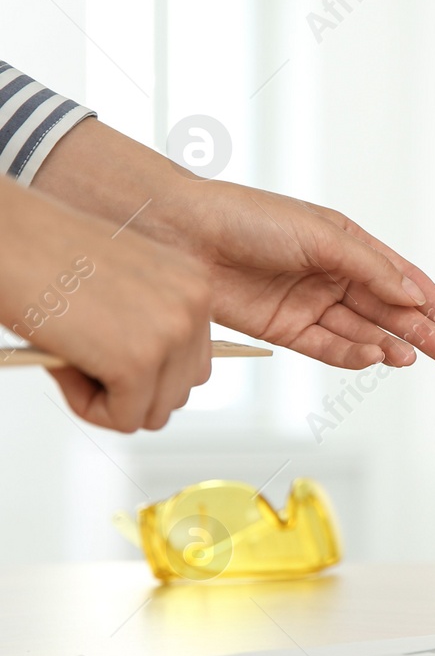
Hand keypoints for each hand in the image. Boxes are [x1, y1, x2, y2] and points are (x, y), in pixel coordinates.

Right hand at [0, 179, 210, 431]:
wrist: (6, 236)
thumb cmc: (44, 254)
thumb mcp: (123, 283)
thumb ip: (150, 323)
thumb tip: (155, 380)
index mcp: (194, 283)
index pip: (192, 360)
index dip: (145, 367)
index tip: (103, 345)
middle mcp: (195, 305)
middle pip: (180, 390)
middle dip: (131, 389)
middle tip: (82, 357)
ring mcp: (172, 334)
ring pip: (156, 412)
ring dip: (110, 399)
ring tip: (72, 357)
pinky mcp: (137, 363)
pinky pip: (124, 420)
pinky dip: (88, 408)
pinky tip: (63, 366)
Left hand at [34, 119, 434, 368]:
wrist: (183, 235)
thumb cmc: (248, 218)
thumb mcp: (321, 235)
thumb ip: (370, 268)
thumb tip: (411, 295)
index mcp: (349, 246)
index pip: (406, 281)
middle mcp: (335, 276)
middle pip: (392, 311)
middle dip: (427, 333)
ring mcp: (311, 303)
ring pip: (365, 332)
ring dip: (393, 345)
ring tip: (416, 357)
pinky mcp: (285, 328)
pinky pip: (330, 347)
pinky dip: (354, 354)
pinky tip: (375, 357)